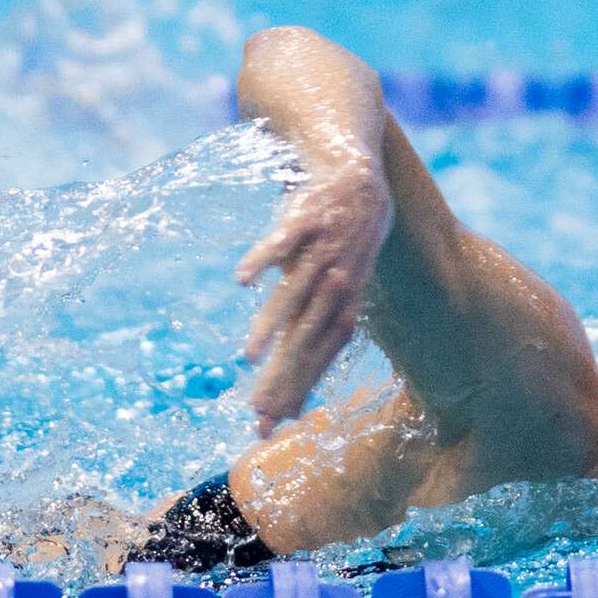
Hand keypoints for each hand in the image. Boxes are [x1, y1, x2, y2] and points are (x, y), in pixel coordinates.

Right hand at [232, 155, 387, 431]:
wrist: (356, 174)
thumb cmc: (343, 245)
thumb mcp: (338, 293)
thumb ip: (315, 339)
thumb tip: (303, 396)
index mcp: (344, 305)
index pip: (319, 358)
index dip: (297, 391)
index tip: (271, 424)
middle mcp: (335, 283)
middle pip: (305, 338)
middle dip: (282, 375)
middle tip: (257, 409)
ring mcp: (321, 251)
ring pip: (293, 294)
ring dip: (271, 324)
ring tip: (249, 355)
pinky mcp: (304, 218)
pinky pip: (280, 241)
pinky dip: (262, 259)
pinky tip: (241, 280)